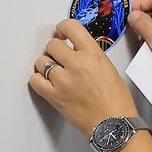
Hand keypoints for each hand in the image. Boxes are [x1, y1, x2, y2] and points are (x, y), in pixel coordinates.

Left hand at [29, 19, 139, 136]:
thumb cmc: (117, 101)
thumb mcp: (109, 68)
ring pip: (41, 61)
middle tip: (58, 55)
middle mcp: (77, 64)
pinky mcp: (54, 96)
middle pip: (52, 44)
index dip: (62, 28)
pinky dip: (38, 79)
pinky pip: (34, 80)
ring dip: (45, 64)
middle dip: (54, 49)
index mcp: (93, 54)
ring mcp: (63, 80)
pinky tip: (46, 82)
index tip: (61, 33)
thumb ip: (91, 56)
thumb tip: (77, 51)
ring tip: (53, 71)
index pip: (70, 27)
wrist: (114, 124)